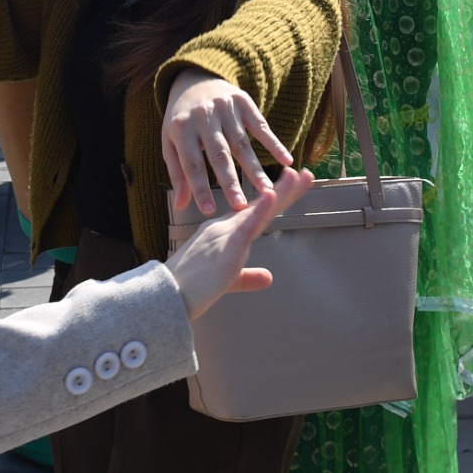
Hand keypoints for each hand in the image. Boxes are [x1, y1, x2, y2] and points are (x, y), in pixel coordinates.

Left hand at [162, 71, 291, 216]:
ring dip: (255, 169)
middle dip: (230, 182)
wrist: (195, 79)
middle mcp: (204, 117)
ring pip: (241, 143)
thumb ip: (178, 173)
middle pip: (218, 154)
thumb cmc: (183, 120)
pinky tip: (285, 160)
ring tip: (266, 191)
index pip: (191, 164)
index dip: (200, 188)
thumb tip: (181, 206)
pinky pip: (260, 126)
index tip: (209, 212)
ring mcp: (225, 108)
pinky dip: (273, 143)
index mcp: (181, 129)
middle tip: (241, 206)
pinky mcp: (243, 102)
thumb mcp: (171, 142)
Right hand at [165, 166, 310, 319]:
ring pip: (257, 210)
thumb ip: (247, 277)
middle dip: (284, 190)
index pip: (255, 213)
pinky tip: (271, 195)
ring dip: (279, 192)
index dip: (275, 199)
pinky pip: (246, 225)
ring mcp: (224, 234)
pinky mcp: (226, 247)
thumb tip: (268, 277)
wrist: (166, 297)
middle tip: (306, 174)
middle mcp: (224, 227)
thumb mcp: (226, 282)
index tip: (292, 185)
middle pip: (260, 206)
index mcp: (223, 233)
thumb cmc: (189, 290)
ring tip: (297, 176)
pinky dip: (260, 210)